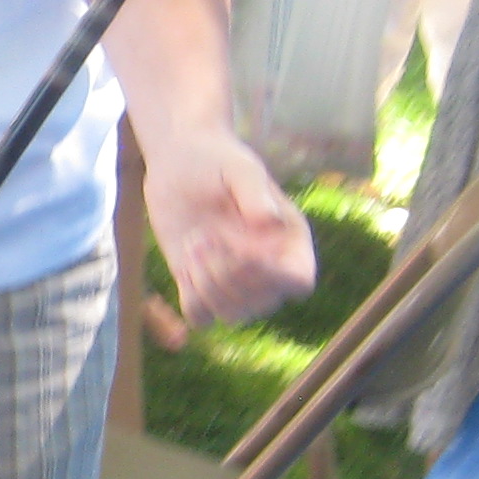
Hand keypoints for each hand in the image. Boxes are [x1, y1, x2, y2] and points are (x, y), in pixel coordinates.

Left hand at [137, 125, 314, 329]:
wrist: (178, 165)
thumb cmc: (217, 161)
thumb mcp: (239, 170)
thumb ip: (254, 193)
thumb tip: (268, 223)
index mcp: (289, 241)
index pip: (300, 283)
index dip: (272, 275)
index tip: (243, 246)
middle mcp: (267, 268)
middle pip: (263, 303)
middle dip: (228, 273)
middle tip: (202, 235)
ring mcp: (235, 281)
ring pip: (233, 315)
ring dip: (207, 285)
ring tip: (193, 244)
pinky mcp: (201, 286)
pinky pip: (202, 318)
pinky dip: (191, 299)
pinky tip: (183, 265)